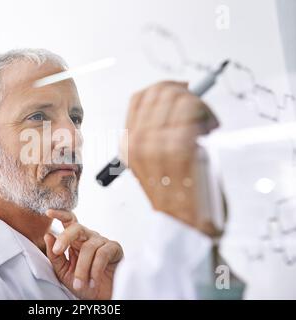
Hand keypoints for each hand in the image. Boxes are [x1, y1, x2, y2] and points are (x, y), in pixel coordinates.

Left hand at [43, 209, 122, 299]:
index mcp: (76, 240)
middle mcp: (89, 237)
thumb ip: (55, 255)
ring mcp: (102, 241)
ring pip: (88, 248)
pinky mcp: (114, 248)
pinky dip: (95, 270)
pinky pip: (102, 254)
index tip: (48, 212)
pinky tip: (93, 281)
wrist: (101, 297)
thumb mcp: (64, 271)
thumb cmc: (83, 283)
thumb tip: (48, 235)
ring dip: (82, 269)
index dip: (60, 214)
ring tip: (79, 284)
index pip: (68, 221)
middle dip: (65, 238)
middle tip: (57, 251)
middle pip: (76, 228)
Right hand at [120, 81, 219, 235]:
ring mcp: (158, 146)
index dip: (163, 87)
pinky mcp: (182, 150)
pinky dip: (207, 114)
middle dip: (184, 92)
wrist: (184, 226)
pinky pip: (193, 113)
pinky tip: (211, 128)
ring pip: (178, 99)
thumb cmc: (174, 195)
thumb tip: (175, 98)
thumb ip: (154, 134)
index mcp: (128, 145)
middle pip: (159, 93)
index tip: (182, 90)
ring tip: (207, 121)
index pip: (140, 98)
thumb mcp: (150, 164)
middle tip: (199, 104)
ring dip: (198, 103)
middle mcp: (138, 143)